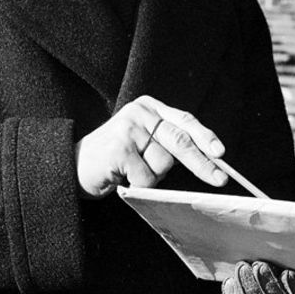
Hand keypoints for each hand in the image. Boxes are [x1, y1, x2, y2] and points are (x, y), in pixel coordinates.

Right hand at [73, 95, 227, 197]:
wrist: (73, 165)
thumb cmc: (115, 157)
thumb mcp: (142, 140)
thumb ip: (168, 141)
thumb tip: (209, 158)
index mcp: (149, 107)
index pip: (184, 120)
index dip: (205, 137)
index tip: (221, 153)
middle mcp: (139, 113)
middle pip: (179, 140)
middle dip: (202, 163)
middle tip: (220, 179)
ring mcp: (128, 130)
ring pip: (163, 164)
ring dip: (154, 177)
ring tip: (132, 171)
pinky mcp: (119, 149)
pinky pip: (146, 178)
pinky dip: (139, 185)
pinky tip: (122, 177)